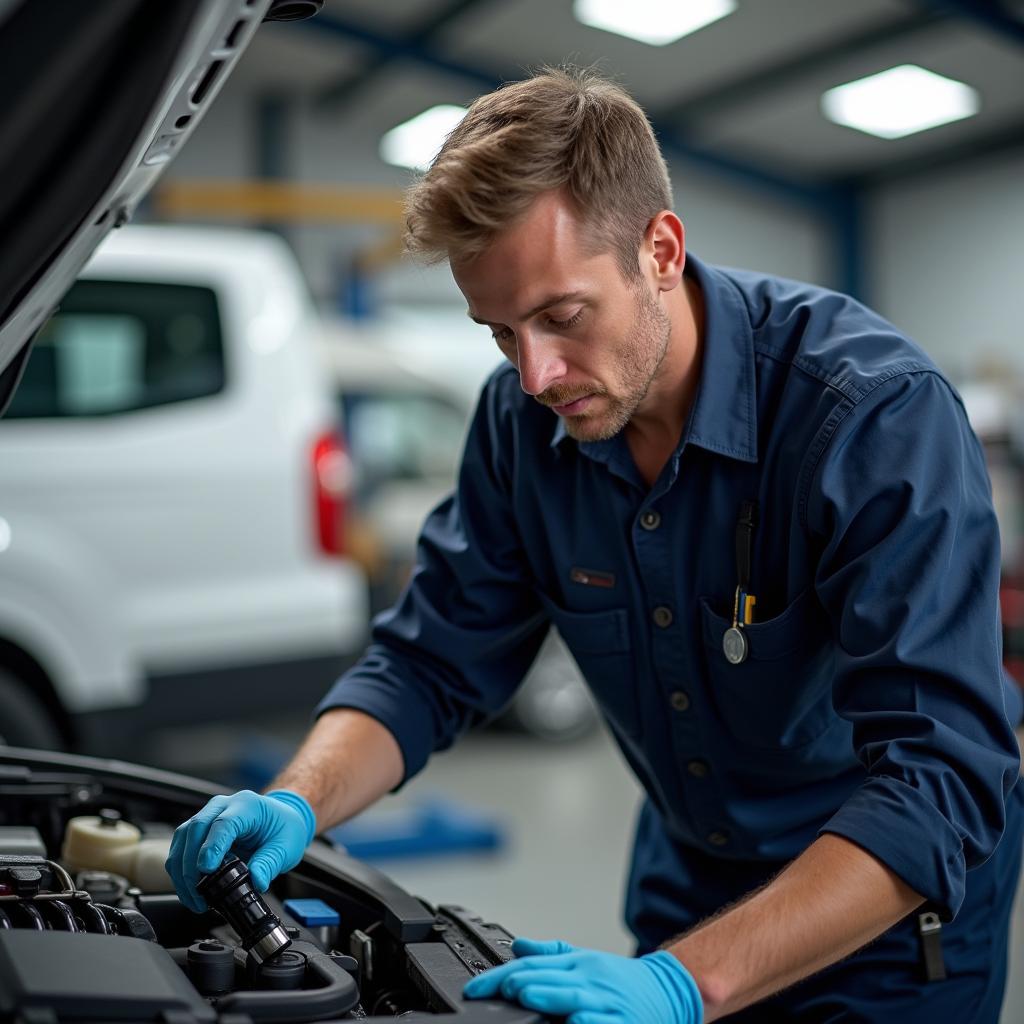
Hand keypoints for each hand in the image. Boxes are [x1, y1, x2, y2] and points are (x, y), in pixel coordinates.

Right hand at [165, 789, 315, 912]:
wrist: (280, 819)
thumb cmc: (283, 828)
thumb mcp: (286, 847)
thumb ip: (270, 863)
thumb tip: (257, 882)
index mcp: (247, 805)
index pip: (223, 823)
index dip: (212, 847)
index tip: (206, 869)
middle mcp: (223, 806)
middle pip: (196, 829)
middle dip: (191, 864)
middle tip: (199, 894)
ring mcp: (208, 815)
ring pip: (183, 838)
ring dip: (182, 871)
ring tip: (195, 899)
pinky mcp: (199, 830)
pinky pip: (181, 847)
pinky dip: (180, 871)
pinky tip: (190, 891)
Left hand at [463, 938, 702, 1022]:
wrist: (669, 988)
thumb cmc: (620, 980)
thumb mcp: (585, 960)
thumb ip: (550, 955)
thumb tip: (516, 946)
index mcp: (577, 963)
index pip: (532, 966)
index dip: (502, 975)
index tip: (476, 987)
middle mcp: (589, 979)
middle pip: (549, 978)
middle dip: (522, 983)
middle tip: (498, 988)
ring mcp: (606, 1000)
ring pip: (574, 997)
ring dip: (549, 996)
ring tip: (526, 997)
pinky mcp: (623, 1022)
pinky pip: (604, 1022)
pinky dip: (590, 1021)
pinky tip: (576, 1021)